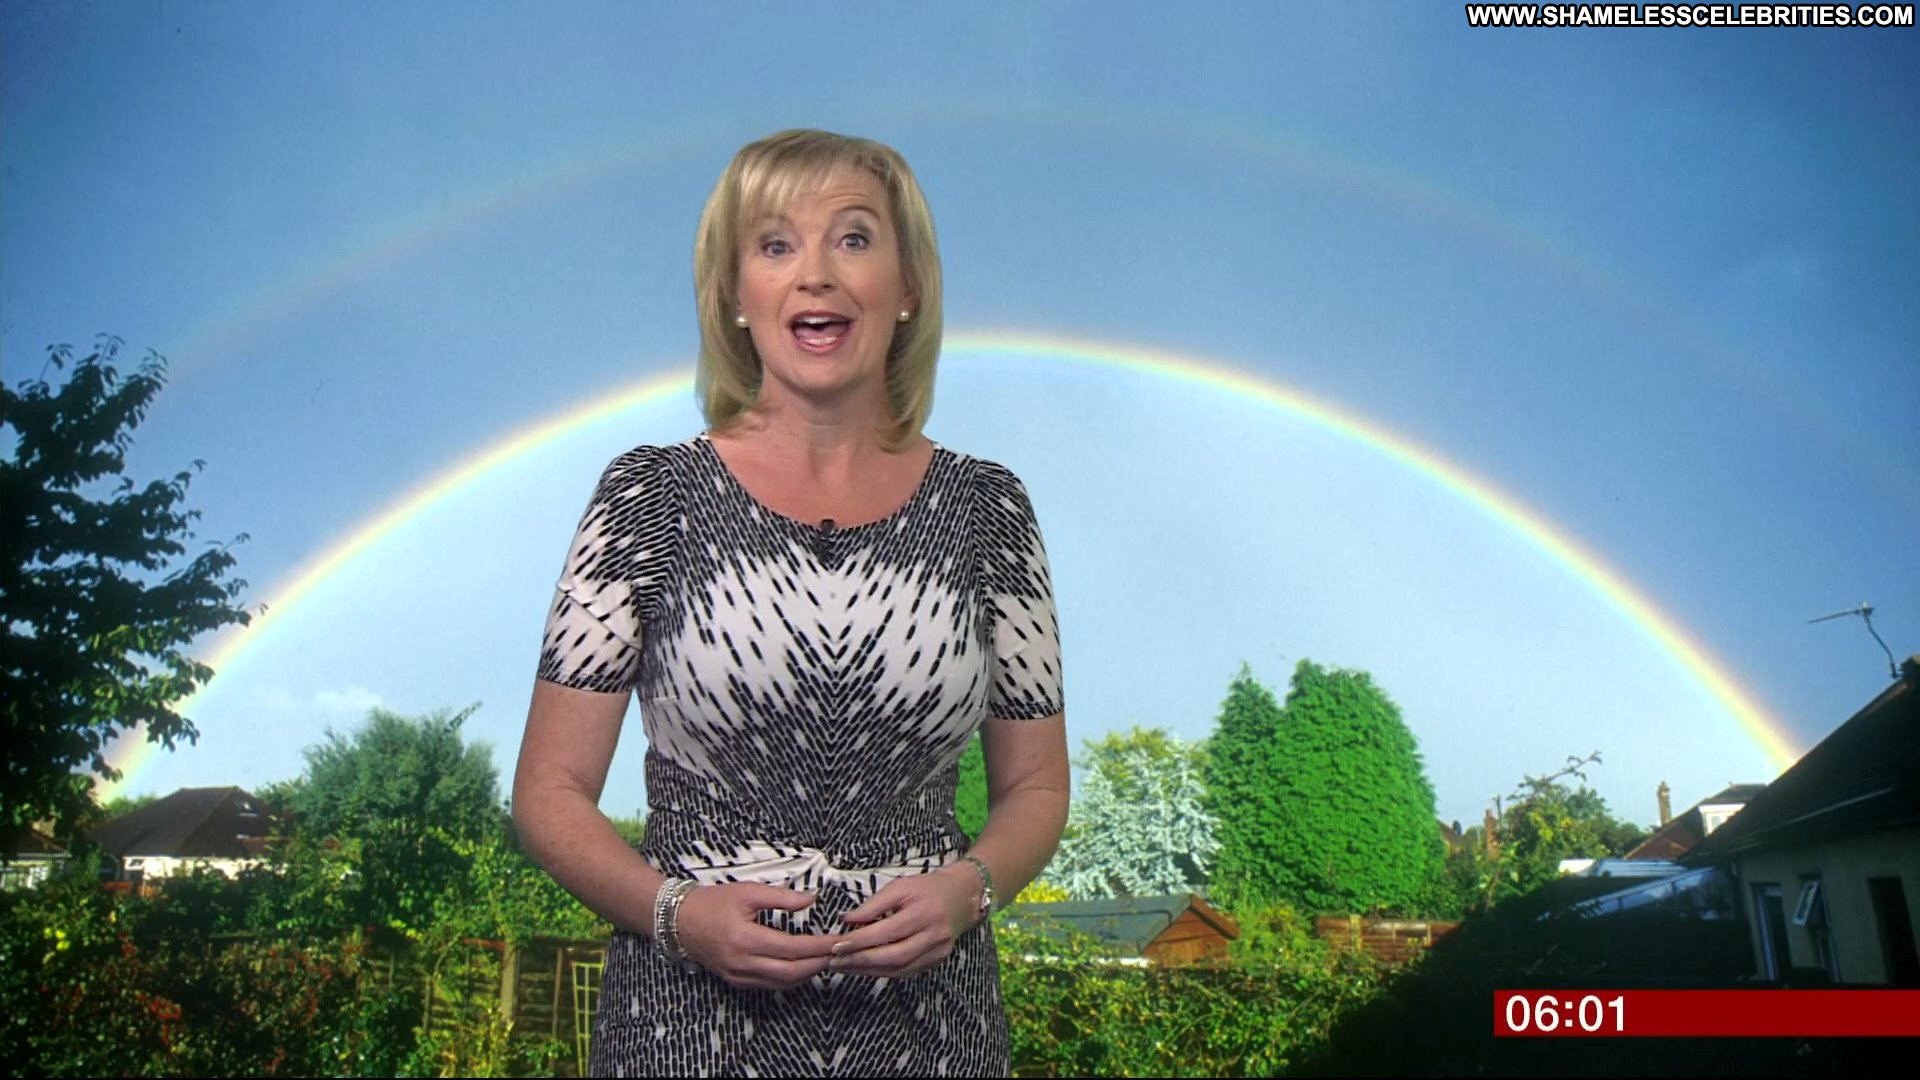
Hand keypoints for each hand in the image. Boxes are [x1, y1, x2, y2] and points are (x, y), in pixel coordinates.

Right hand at [671, 882, 839, 990]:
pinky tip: (802, 966)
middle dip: (819, 963)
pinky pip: (770, 985)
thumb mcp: (748, 892)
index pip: (794, 948)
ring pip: (782, 983)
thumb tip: (812, 899)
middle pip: (792, 972)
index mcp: (746, 939)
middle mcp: (743, 963)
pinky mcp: (736, 981)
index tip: (840, 940)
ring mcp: (738, 976)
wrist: (679, 920)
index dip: (820, 946)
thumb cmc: (713, 901)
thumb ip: (782, 897)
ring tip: (826, 958)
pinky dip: (790, 978)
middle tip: (840, 952)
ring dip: (808, 973)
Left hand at [829, 865, 980, 979]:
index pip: (886, 933)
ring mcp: (937, 952)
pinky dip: (883, 972)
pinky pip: (906, 972)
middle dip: (860, 961)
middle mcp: (933, 936)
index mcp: (923, 913)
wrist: (963, 897)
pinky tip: (865, 969)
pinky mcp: (936, 961)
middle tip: (834, 962)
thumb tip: (847, 920)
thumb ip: (874, 904)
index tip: (836, 946)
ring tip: (844, 967)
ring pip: (898, 970)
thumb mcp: (900, 886)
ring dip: (868, 971)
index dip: (859, 942)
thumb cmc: (927, 888)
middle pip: (892, 957)